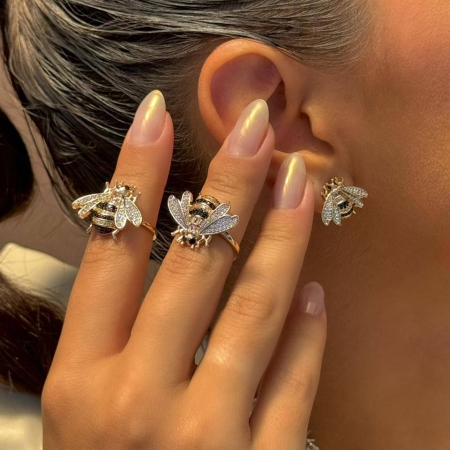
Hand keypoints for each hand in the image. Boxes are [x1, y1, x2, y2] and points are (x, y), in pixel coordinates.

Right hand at [42, 91, 326, 449]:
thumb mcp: (83, 413)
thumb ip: (114, 335)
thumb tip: (144, 250)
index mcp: (81, 383)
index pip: (113, 250)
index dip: (134, 175)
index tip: (157, 115)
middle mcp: (137, 402)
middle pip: (193, 263)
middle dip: (227, 183)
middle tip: (257, 126)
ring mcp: (203, 438)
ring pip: (257, 309)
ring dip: (283, 237)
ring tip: (301, 180)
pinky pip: (295, 382)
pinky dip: (309, 335)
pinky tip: (318, 295)